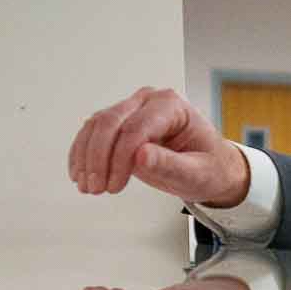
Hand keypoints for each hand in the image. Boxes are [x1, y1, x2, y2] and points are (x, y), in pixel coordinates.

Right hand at [68, 87, 249, 206]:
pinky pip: (93, 132)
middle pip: (111, 122)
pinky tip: (79, 174)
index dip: (121, 158)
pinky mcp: (121, 123)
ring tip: (87, 186)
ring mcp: (133, 109)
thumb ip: (171, 165)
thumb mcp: (197, 173)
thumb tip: (140, 156)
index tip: (114, 186)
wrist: (211, 167)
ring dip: (86, 157)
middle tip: (96, 188)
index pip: (137, 127)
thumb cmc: (210, 167)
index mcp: (172, 106)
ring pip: (97, 125)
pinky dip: (83, 153)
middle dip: (99, 157)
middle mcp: (149, 101)